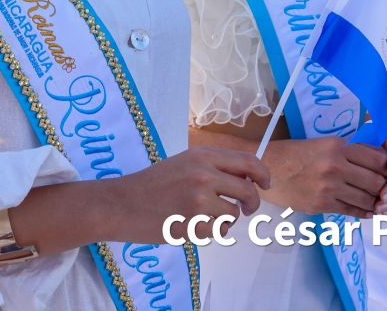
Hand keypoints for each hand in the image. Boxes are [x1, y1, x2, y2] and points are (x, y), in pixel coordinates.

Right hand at [107, 147, 269, 244]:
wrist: (121, 203)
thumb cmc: (150, 185)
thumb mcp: (182, 164)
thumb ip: (212, 168)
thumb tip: (247, 178)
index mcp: (200, 155)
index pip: (247, 161)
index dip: (263, 174)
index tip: (265, 184)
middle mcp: (203, 173)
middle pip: (248, 190)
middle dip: (251, 203)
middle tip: (245, 208)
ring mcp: (199, 198)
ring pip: (233, 214)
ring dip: (223, 219)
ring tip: (200, 216)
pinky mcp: (194, 222)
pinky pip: (218, 231)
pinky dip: (209, 231)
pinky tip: (188, 224)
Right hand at [264, 137, 386, 217]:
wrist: (262, 166)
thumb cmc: (291, 152)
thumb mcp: (320, 144)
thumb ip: (346, 150)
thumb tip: (377, 155)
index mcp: (335, 146)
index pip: (377, 158)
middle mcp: (335, 165)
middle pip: (377, 180)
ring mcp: (329, 187)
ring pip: (368, 198)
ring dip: (378, 203)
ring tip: (382, 203)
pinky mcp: (322, 204)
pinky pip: (352, 211)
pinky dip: (365, 213)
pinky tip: (369, 212)